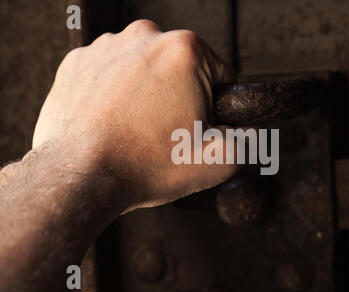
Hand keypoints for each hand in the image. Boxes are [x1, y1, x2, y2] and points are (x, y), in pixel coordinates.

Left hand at [33, 20, 237, 209]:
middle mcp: (143, 36)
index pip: (219, 74)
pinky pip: (110, 74)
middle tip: (166, 132)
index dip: (215, 105)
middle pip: (180, 68)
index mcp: (184, 50)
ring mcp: (105, 47)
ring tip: (136, 129)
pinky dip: (115, 93)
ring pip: (144, 69)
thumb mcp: (217, 161)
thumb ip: (248, 141)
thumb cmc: (145, 165)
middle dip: (180, 96)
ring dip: (146, 93)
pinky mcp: (77, 62)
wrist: (79, 177)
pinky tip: (112, 120)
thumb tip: (249, 132)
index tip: (197, 125)